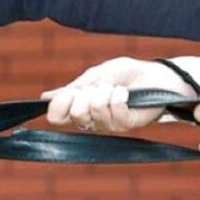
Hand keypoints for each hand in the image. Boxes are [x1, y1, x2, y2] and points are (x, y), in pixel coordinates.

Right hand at [41, 57, 195, 131]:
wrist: (154, 75)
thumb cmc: (124, 75)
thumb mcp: (93, 77)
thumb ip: (71, 89)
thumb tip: (44, 98)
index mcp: (79, 109)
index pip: (56, 118)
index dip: (59, 104)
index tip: (72, 91)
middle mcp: (90, 121)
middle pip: (74, 114)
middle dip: (86, 93)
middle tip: (100, 87)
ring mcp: (108, 125)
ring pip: (94, 110)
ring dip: (105, 91)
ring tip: (115, 88)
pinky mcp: (126, 124)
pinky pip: (113, 110)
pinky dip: (118, 95)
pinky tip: (125, 93)